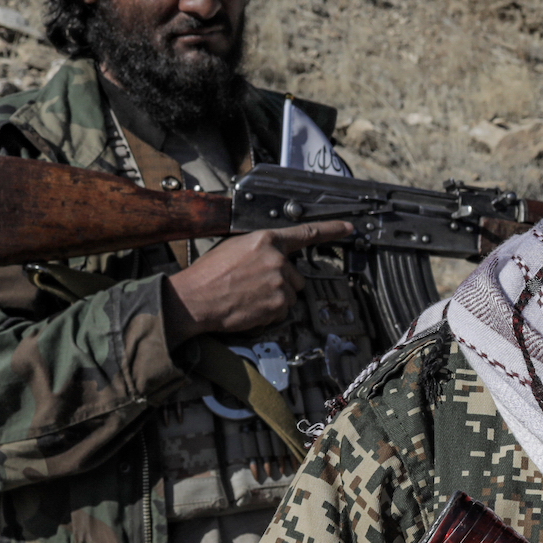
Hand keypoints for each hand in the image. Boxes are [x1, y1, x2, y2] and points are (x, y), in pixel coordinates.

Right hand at [162, 220, 352, 342]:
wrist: (194, 299)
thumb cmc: (208, 275)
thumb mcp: (233, 248)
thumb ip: (260, 249)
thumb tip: (274, 257)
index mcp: (265, 240)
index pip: (306, 233)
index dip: (331, 230)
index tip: (348, 228)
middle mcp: (277, 260)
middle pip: (296, 276)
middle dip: (280, 283)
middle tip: (253, 286)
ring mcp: (280, 283)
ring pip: (290, 294)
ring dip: (275, 299)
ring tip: (248, 297)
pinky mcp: (279, 305)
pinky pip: (283, 312)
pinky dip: (270, 314)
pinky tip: (250, 308)